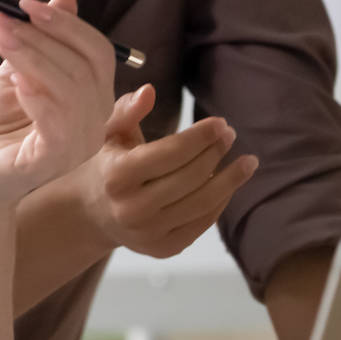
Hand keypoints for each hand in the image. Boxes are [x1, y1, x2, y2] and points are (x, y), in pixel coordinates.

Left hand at [0, 0, 114, 215]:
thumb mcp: (19, 70)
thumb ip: (42, 37)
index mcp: (94, 97)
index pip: (97, 51)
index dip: (66, 23)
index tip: (24, 3)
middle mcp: (95, 121)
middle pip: (86, 66)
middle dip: (42, 35)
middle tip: (1, 19)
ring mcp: (78, 145)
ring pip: (71, 90)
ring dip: (33, 58)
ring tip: (1, 40)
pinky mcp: (52, 163)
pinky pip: (58, 126)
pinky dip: (38, 97)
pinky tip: (16, 82)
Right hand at [58, 84, 257, 257]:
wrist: (92, 215)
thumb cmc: (109, 166)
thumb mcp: (111, 135)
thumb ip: (128, 110)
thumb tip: (150, 90)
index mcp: (118, 176)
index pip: (171, 153)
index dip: (201, 136)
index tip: (220, 123)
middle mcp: (132, 208)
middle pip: (191, 176)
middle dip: (216, 153)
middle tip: (230, 136)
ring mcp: (149, 232)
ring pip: (203, 203)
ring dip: (231, 180)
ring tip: (248, 162)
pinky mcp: (163, 249)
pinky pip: (202, 223)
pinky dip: (220, 201)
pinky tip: (229, 184)